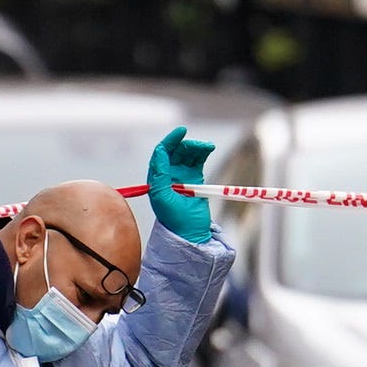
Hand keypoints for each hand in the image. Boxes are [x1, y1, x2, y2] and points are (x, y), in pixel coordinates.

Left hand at [145, 126, 215, 244]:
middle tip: (200, 146)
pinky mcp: (195, 179)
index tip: (181, 132)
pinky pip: (198, 160)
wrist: (191, 234)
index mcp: (157, 178)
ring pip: (187, 154)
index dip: (170, 141)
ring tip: (207, 147)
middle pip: (176, 151)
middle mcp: (168, 175)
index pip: (161, 153)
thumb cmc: (175, 220)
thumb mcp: (163, 197)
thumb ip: (160, 175)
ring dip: (196, 147)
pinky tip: (208, 148)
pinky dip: (203, 152)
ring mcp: (182, 176)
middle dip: (186, 144)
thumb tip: (159, 152)